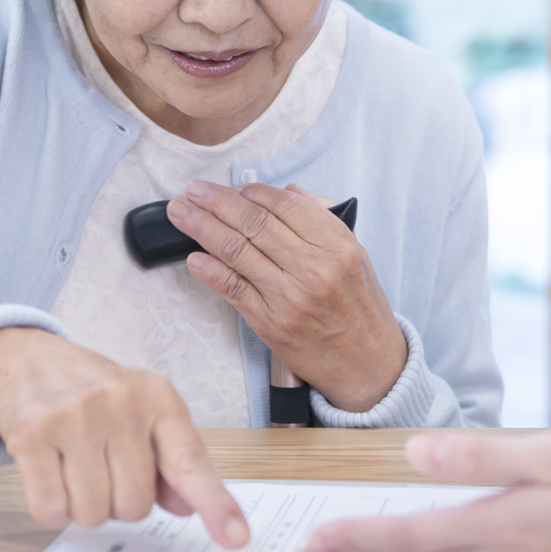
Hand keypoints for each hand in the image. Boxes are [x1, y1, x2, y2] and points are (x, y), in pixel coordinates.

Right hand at [0, 326, 247, 547]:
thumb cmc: (92, 395)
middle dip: (118, 501)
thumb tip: (188, 505)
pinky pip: (52, 508)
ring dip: (83, 506)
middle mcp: (121, 402)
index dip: (216, 505)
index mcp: (159, 398)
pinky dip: (52, 507)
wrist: (27, 358)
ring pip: (94, 511)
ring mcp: (75, 415)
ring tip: (75, 466)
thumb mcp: (142, 414)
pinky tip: (50, 473)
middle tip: (102, 467)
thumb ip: (170, 461)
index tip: (237, 539)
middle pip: (136, 505)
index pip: (191, 463)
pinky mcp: (32, 432)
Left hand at [167, 181, 406, 411]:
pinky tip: (194, 257)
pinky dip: (210, 271)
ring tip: (181, 213)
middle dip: (217, 202)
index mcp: (337, 245)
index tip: (233, 187)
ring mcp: (290, 297)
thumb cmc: (360, 308)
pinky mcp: (271, 324)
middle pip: (254, 224)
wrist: (369, 364)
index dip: (252, 192)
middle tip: (194, 190)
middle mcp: (313, 268)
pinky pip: (233, 289)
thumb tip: (288, 192)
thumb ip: (322, 220)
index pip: (284, 206)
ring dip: (202, 228)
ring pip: (237, 252)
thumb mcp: (356, 255)